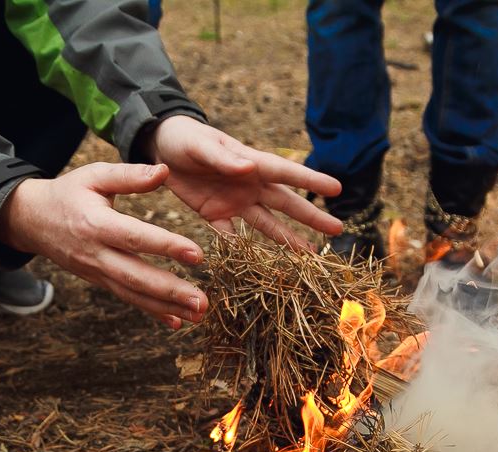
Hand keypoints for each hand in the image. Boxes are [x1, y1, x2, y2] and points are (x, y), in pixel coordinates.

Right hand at [0, 163, 206, 328]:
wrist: (31, 220)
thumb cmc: (68, 193)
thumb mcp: (94, 175)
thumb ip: (129, 175)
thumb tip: (164, 171)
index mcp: (96, 224)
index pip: (135, 238)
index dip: (166, 246)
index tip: (197, 255)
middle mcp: (96, 254)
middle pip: (136, 277)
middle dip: (171, 292)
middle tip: (203, 301)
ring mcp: (97, 272)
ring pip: (134, 294)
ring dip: (168, 307)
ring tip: (199, 314)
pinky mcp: (100, 281)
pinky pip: (128, 298)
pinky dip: (153, 312)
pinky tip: (177, 322)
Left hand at [146, 116, 342, 249]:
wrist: (160, 147)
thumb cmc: (185, 138)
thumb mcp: (200, 146)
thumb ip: (223, 159)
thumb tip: (250, 167)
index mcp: (251, 164)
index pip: (286, 173)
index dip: (311, 180)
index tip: (336, 189)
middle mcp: (250, 185)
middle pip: (286, 204)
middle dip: (311, 216)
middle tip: (337, 228)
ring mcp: (235, 202)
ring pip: (267, 224)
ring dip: (288, 240)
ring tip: (309, 256)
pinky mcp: (216, 215)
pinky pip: (233, 236)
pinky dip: (243, 252)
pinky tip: (260, 268)